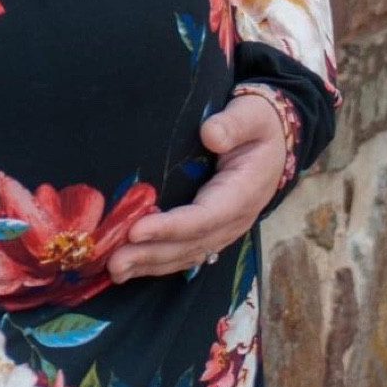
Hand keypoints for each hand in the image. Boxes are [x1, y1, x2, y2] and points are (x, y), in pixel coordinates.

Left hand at [106, 94, 286, 281]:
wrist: (274, 140)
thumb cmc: (257, 124)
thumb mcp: (251, 116)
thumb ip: (233, 125)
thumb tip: (210, 134)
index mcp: (242, 192)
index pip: (204, 217)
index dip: (170, 227)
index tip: (136, 230)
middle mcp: (234, 219)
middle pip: (190, 244)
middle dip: (150, 254)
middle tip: (112, 262)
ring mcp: (224, 229)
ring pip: (186, 254)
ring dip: (149, 264)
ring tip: (114, 270)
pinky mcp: (212, 231)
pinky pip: (185, 253)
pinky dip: (157, 263)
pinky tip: (132, 268)